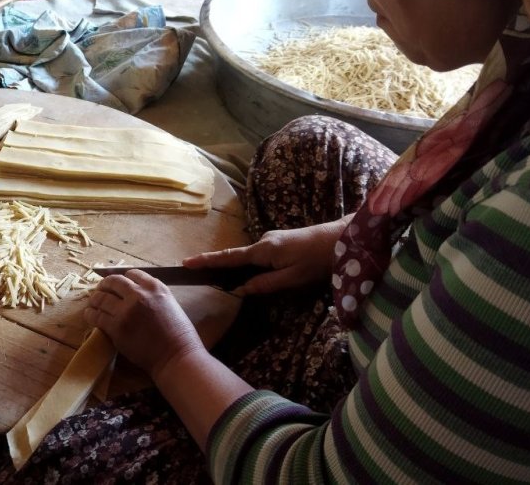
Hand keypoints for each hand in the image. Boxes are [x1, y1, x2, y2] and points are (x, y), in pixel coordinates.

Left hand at [84, 269, 204, 379]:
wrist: (176, 356)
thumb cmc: (179, 334)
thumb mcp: (170, 303)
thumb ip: (152, 295)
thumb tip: (134, 292)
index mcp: (155, 287)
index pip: (131, 273)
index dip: (123, 278)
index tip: (118, 285)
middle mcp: (139, 294)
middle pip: (113, 281)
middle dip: (105, 285)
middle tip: (100, 290)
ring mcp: (126, 310)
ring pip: (101, 298)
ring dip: (94, 299)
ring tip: (93, 303)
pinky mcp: (116, 327)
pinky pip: (96, 316)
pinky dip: (90, 314)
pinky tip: (90, 315)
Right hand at [183, 216, 349, 294]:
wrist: (343, 239)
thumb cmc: (319, 260)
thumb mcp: (292, 279)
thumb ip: (264, 285)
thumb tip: (239, 290)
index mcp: (263, 251)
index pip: (228, 258)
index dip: (207, 261)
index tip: (186, 263)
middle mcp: (264, 242)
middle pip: (237, 259)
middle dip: (222, 269)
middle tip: (207, 281)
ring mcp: (272, 240)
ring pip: (251, 260)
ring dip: (242, 271)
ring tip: (234, 285)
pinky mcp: (281, 243)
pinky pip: (260, 257)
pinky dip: (253, 267)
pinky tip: (258, 278)